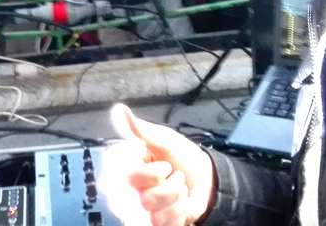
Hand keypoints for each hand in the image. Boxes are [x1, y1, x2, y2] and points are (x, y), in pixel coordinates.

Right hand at [104, 104, 216, 225]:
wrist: (206, 181)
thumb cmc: (182, 158)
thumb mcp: (164, 140)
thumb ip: (139, 130)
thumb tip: (119, 110)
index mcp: (125, 165)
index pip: (129, 176)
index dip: (152, 173)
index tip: (164, 166)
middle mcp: (126, 188)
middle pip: (142, 196)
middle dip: (168, 187)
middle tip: (172, 176)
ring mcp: (136, 208)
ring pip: (154, 211)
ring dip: (175, 199)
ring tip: (177, 190)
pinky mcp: (149, 223)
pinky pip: (162, 223)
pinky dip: (177, 214)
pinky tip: (177, 206)